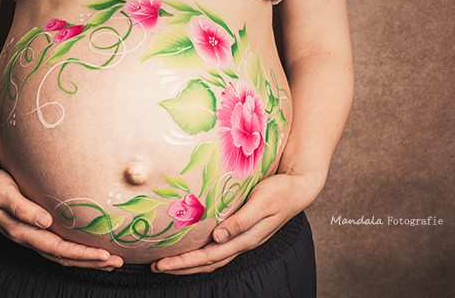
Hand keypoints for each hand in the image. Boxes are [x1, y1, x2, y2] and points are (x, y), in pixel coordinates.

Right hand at [0, 166, 123, 269]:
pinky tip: (91, 252)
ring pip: (64, 256)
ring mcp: (33, 237)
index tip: (104, 254)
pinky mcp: (37, 231)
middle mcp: (30, 239)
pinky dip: (77, 253)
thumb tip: (44, 221)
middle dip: (92, 261)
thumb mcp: (2, 192)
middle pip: (65, 257)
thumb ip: (22, 207)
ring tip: (112, 262)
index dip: (82, 253)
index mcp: (23, 232)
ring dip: (87, 260)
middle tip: (118, 262)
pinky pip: (60, 247)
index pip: (58, 248)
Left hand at [151, 172, 316, 274]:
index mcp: (245, 239)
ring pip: (211, 258)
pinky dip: (200, 252)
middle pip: (207, 263)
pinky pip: (216, 247)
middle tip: (155, 267)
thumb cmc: (280, 191)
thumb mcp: (262, 202)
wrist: (299, 187)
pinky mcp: (241, 230)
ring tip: (167, 262)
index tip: (162, 264)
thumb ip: (242, 220)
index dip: (184, 263)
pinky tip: (190, 247)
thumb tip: (218, 236)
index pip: (208, 257)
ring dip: (189, 262)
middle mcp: (241, 242)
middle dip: (181, 267)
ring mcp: (241, 238)